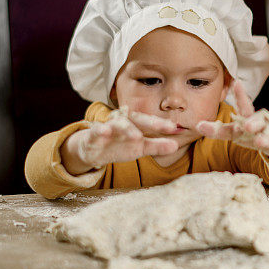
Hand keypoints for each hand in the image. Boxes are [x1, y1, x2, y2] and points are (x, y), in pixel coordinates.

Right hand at [63, 107, 179, 173]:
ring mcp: (108, 127)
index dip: (162, 125)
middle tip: (164, 127)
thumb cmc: (120, 145)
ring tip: (136, 135)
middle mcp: (123, 121)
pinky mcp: (93, 134)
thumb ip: (157, 146)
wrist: (92, 150)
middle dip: (151, 123)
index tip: (175, 128)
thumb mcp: (140, 147)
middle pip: (138, 119)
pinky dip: (101, 130)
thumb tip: (176, 145)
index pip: (151, 123)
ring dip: (127, 128)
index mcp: (136, 124)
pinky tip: (105, 131)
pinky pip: (96, 131)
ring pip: (118, 124)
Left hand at [196, 81, 268, 167]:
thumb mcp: (237, 132)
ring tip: (260, 142)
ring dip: (265, 137)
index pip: (242, 108)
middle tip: (245, 126)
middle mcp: (260, 123)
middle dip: (252, 123)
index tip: (234, 85)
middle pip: (256, 121)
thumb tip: (197, 125)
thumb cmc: (253, 135)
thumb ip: (219, 130)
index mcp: (247, 120)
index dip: (239, 97)